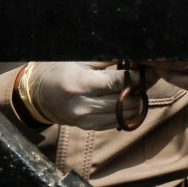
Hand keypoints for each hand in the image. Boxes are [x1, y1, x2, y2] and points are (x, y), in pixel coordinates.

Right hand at [28, 62, 148, 130]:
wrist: (37, 94)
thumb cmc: (58, 70)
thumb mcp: (78, 59)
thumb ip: (106, 60)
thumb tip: (133, 59)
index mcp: (79, 84)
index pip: (117, 83)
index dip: (137, 78)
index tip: (150, 70)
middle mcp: (82, 106)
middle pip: (124, 101)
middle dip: (140, 89)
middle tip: (147, 77)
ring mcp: (85, 120)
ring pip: (124, 115)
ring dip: (136, 101)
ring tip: (138, 87)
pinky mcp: (88, 127)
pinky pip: (116, 122)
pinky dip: (126, 111)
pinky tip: (128, 98)